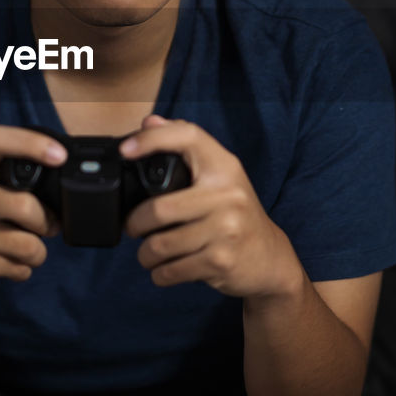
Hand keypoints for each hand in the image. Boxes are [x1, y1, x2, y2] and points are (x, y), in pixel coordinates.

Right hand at [0, 126, 64, 290]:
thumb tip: (52, 174)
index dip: (32, 143)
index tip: (58, 155)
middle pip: (24, 206)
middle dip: (46, 222)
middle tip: (47, 226)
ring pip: (26, 245)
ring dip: (37, 253)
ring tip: (31, 251)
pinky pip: (14, 268)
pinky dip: (21, 270)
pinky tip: (11, 264)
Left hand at [122, 115, 302, 300]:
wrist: (270, 258)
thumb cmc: (236, 214)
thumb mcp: (220, 177)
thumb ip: (185, 149)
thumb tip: (149, 121)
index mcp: (224, 166)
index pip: (188, 136)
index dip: (153, 139)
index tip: (126, 150)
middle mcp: (228, 194)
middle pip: (159, 209)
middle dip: (135, 224)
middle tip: (134, 228)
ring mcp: (226, 229)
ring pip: (160, 245)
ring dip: (145, 254)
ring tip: (148, 253)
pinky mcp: (221, 261)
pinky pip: (172, 270)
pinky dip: (159, 274)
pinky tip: (164, 269)